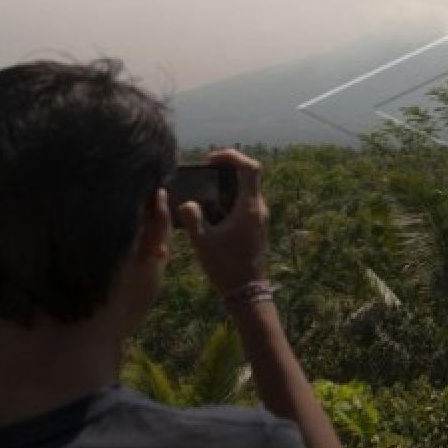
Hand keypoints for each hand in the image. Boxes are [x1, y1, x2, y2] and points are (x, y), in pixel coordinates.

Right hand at [175, 149, 269, 294]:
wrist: (246, 291)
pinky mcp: (257, 227)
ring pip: (247, 191)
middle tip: (206, 173)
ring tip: (205, 193)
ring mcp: (261, 218)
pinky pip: (246, 204)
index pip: (249, 167)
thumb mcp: (203, 242)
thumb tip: (186, 203)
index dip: (232, 156)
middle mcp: (260, 209)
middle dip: (227, 170)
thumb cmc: (226, 266)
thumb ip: (192, 218)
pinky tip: (212, 211)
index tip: (212, 159)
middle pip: (248, 176)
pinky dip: (231, 200)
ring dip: (228, 187)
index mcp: (250, 207)